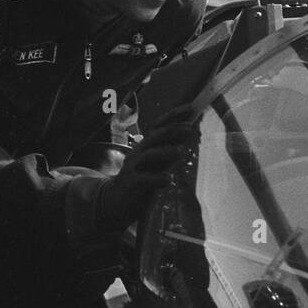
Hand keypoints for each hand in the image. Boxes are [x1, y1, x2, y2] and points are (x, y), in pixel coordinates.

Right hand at [97, 106, 197, 228]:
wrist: (117, 199)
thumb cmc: (143, 177)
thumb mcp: (157, 162)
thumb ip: (170, 149)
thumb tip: (189, 133)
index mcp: (147, 145)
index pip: (160, 126)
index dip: (173, 116)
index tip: (190, 108)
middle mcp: (139, 151)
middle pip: (155, 136)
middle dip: (172, 130)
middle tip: (189, 128)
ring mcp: (133, 166)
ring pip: (149, 154)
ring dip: (166, 151)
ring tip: (182, 151)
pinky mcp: (130, 182)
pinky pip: (143, 178)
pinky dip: (156, 178)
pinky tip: (168, 180)